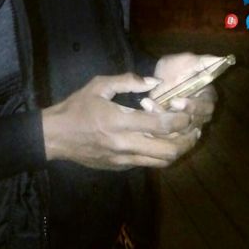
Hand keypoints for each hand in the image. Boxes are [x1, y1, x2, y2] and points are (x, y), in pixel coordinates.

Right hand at [41, 73, 201, 170]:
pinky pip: (148, 163)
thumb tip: (154, 82)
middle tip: (193, 128)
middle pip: (168, 150)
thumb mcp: (98, 85)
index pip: (160, 124)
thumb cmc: (77, 107)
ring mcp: (123, 159)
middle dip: (186, 139)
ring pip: (161, 161)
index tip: (188, 111)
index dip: (180, 119)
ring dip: (177, 150)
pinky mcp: (120, 167)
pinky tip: (162, 141)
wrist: (55, 137)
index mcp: (119, 121)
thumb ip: (128, 81)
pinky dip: (160, 153)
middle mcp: (124, 144)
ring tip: (185, 137)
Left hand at [142, 52, 220, 130]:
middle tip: (156, 105)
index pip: (207, 107)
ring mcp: (189, 124)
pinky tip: (146, 115)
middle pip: (195, 122)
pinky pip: (170, 136)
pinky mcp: (175, 131)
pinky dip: (158, 128)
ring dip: (163, 120)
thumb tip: (221, 58)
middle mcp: (202, 113)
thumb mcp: (186, 61)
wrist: (154, 78)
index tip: (175, 101)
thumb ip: (203, 61)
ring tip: (147, 105)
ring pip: (181, 131)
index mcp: (208, 97)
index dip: (192, 106)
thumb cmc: (173, 69)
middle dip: (175, 116)